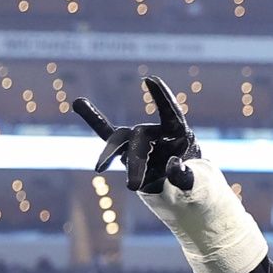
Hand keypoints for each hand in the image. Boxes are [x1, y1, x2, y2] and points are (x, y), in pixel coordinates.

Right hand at [72, 76, 199, 192]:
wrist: (179, 193)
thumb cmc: (190, 184)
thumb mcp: (193, 184)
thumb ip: (185, 177)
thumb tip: (172, 164)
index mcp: (178, 134)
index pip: (170, 112)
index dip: (161, 97)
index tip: (150, 79)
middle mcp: (157, 133)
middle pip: (139, 138)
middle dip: (135, 161)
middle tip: (132, 186)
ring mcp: (140, 140)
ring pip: (121, 140)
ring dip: (109, 154)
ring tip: (99, 169)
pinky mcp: (126, 150)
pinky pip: (107, 133)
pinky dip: (94, 119)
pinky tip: (79, 102)